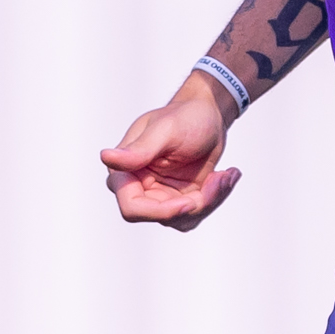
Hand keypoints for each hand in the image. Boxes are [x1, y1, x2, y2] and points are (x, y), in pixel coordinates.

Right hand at [100, 79, 241, 229]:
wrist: (208, 114)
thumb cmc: (185, 116)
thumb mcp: (164, 131)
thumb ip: (138, 150)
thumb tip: (106, 157)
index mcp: (126, 171)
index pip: (132, 208)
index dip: (160, 212)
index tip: (190, 202)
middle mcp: (140, 187)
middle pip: (164, 217)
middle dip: (197, 202)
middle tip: (221, 179)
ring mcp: (160, 196)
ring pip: (184, 219)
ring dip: (211, 200)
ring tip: (228, 174)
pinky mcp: (180, 200)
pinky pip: (196, 214)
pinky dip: (216, 198)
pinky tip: (227, 175)